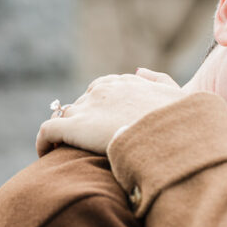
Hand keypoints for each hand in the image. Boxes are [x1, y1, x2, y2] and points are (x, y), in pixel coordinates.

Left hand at [37, 68, 186, 156]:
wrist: (175, 139)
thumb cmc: (183, 123)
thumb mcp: (180, 95)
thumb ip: (159, 80)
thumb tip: (138, 71)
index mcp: (127, 83)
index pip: (102, 89)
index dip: (100, 107)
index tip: (103, 125)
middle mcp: (103, 91)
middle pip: (82, 102)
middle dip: (83, 120)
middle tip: (85, 144)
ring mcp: (88, 108)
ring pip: (65, 115)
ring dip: (64, 130)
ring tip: (64, 151)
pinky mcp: (74, 127)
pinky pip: (47, 131)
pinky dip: (43, 142)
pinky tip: (46, 155)